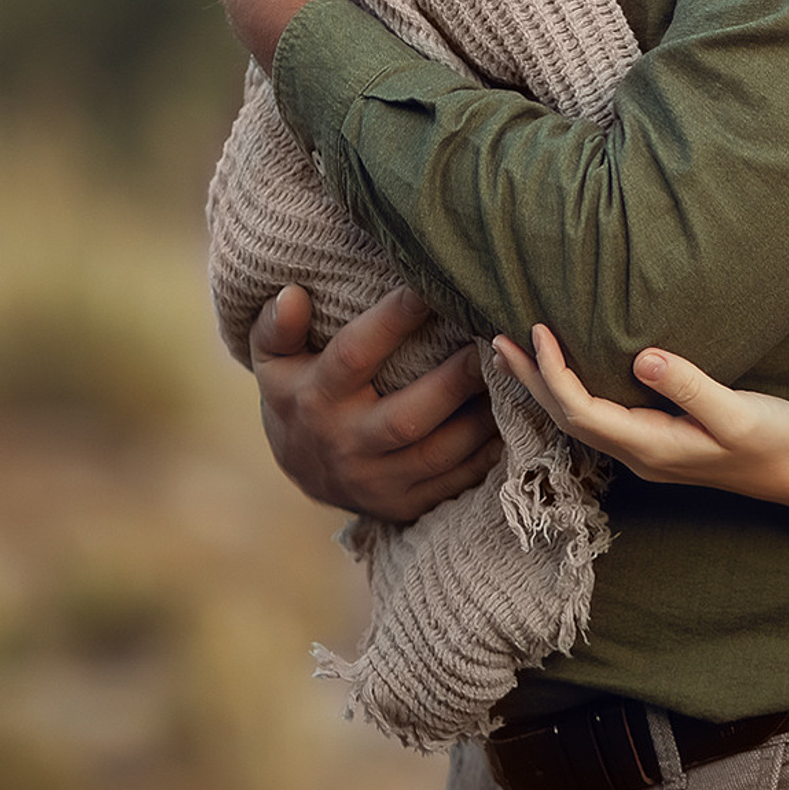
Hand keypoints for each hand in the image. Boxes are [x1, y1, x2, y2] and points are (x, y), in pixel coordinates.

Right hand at [252, 283, 501, 519]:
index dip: (393, 320)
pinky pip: (452, 483)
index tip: (431, 284)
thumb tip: (292, 294)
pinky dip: (486, 456)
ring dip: (480, 421)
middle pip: (406, 417)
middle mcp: (346, 443)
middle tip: (492, 342)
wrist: (300, 471)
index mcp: (315, 398)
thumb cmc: (296, 393)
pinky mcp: (404, 504)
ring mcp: (376, 481)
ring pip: (438, 456)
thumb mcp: (273, 360)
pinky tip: (515, 423)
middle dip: (455, 382)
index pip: (354, 355)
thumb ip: (277, 327)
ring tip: (514, 379)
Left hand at [494, 326, 788, 503]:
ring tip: (519, 353)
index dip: (553, 373)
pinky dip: (572, 391)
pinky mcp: (657, 440)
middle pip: (567, 418)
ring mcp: (646, 451)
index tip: (537, 330)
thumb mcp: (736, 412)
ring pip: (579, 419)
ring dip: (546, 386)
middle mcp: (639, 454)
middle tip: (496, 340)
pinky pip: (598, 416)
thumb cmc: (772, 440)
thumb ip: (690, 386)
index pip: (581, 411)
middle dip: (531, 380)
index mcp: (650, 447)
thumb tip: (644, 358)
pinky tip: (570, 372)